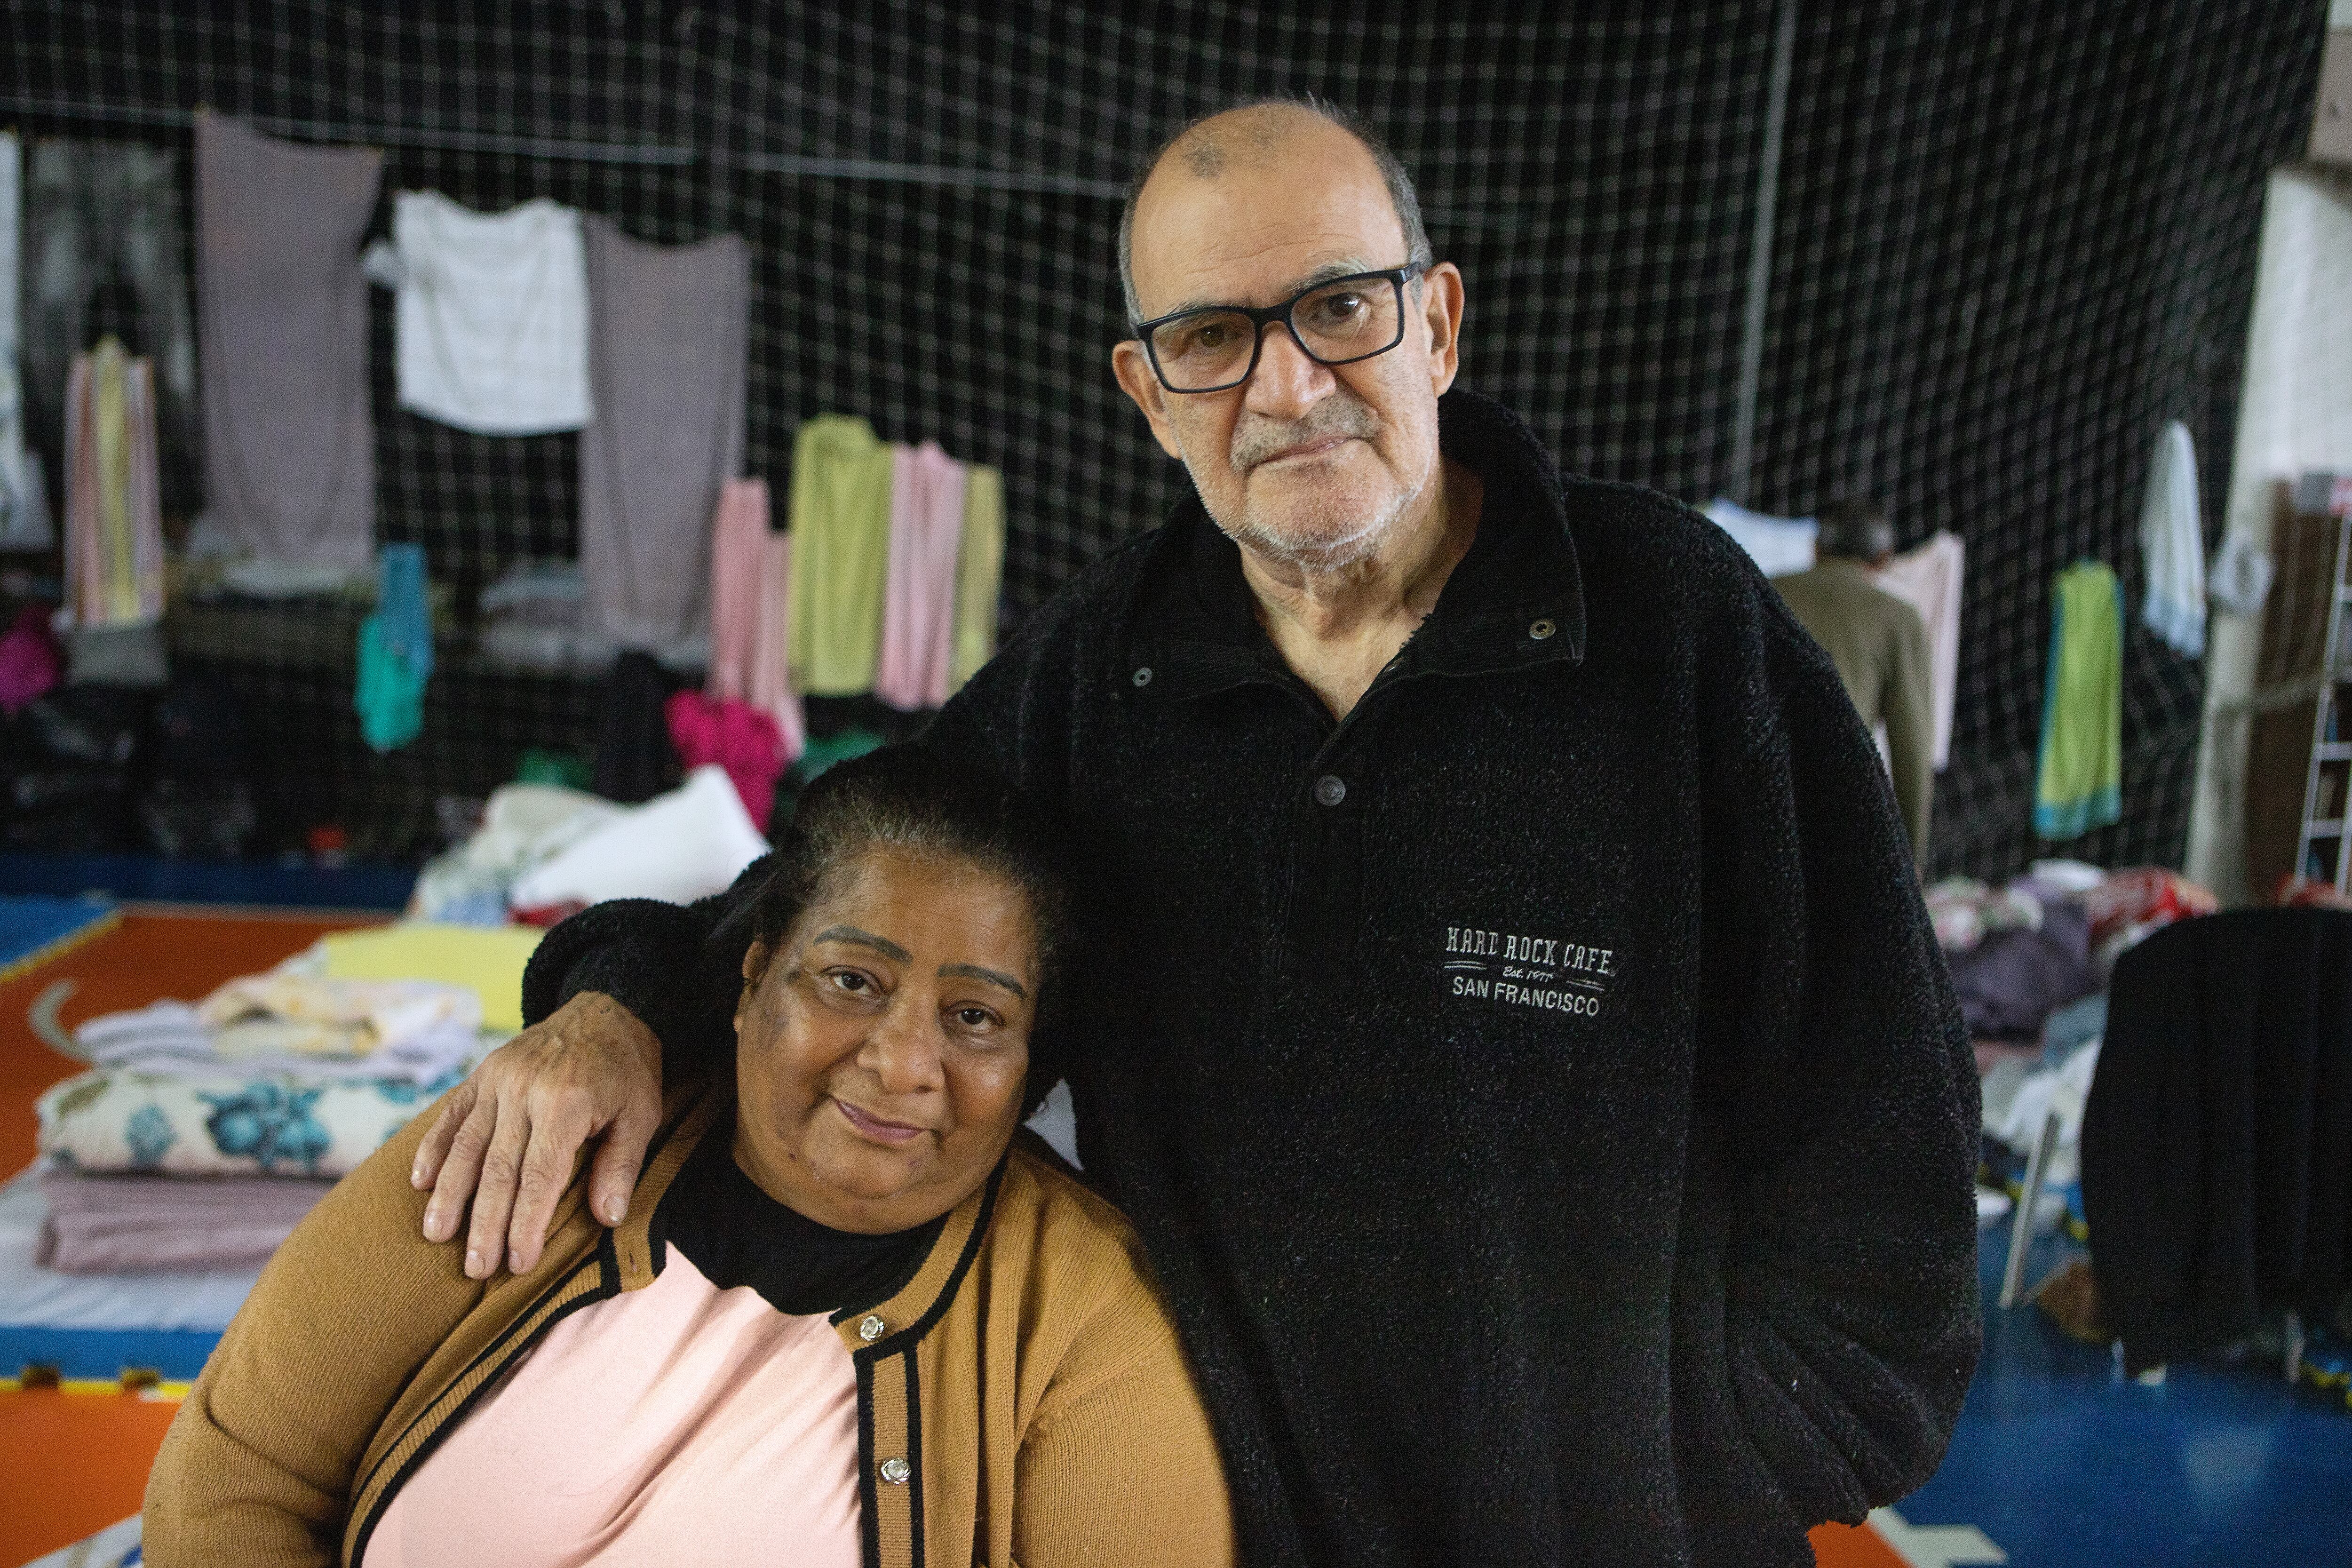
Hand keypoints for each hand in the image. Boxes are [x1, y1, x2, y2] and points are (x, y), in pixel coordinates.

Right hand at [410, 992, 663, 1278]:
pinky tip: (419, 1183)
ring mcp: (497, 1080)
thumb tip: (607, 1218)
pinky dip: (433, 1148)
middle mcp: (524, 1091)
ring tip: (436, 1234)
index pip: (540, 1176)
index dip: (527, 1223)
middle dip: (485, 1223)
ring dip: (449, 1194)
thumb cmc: (627, 1070)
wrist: (606, 1009)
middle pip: (498, 1169)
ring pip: (466, 1146)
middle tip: (475, 1266)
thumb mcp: (642, 1114)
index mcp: (566, 1103)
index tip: (518, 1263)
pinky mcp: (481, 1074)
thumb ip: (621, 1165)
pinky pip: (452, 1115)